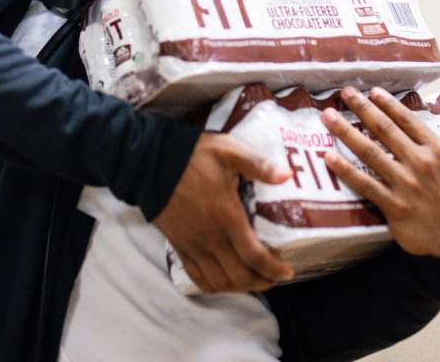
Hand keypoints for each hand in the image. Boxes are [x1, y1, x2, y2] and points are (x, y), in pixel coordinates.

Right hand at [152, 132, 294, 292]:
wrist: (151, 163)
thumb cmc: (193, 156)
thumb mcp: (229, 152)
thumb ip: (258, 165)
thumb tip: (288, 174)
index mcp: (226, 216)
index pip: (254, 255)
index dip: (273, 269)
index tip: (287, 272)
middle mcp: (210, 237)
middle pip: (239, 276)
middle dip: (260, 282)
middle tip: (274, 278)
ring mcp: (193, 245)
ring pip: (219, 281)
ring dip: (239, 287)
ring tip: (253, 281)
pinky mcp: (179, 246)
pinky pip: (197, 277)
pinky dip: (213, 287)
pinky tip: (224, 282)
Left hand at [320, 86, 439, 258]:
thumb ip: (433, 149)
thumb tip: (412, 129)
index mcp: (438, 151)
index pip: (407, 120)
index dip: (387, 103)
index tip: (371, 91)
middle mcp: (421, 162)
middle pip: (385, 129)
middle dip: (362, 108)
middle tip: (345, 93)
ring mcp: (406, 184)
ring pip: (370, 151)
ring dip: (346, 131)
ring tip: (328, 116)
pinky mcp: (394, 205)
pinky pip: (364, 184)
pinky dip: (345, 170)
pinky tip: (329, 157)